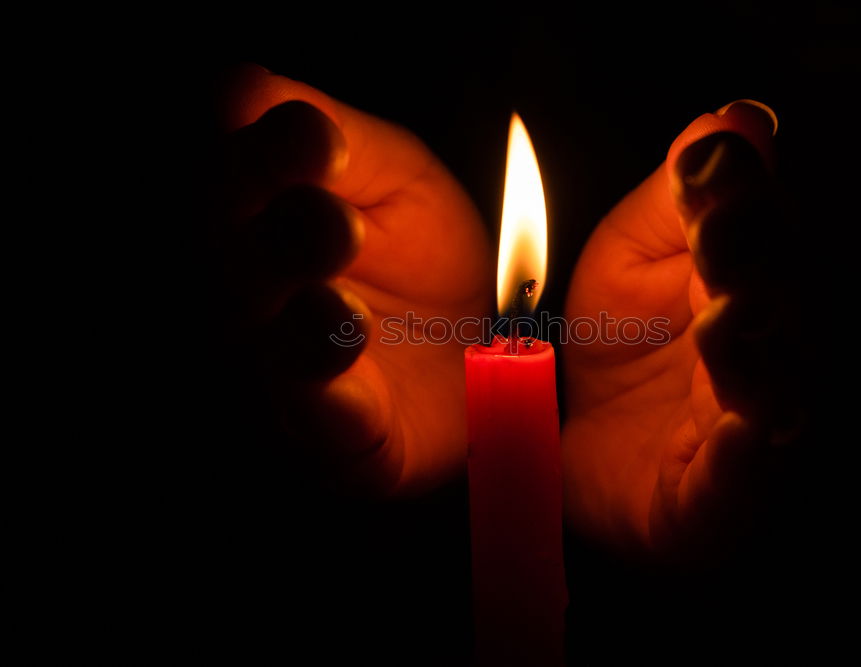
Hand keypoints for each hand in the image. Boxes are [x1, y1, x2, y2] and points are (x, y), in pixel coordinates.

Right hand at [213, 65, 490, 494]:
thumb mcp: (392, 177)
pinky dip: (335, 408)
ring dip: (304, 331)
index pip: (238, 179)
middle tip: (336, 225)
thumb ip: (334, 139)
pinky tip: (353, 387)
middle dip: (283, 243)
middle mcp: (260, 298)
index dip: (269, 157)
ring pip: (269, 355)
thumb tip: (244, 89)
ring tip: (343, 312)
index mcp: (266, 219)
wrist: (486, 337)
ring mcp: (291, 375)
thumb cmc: (422, 250)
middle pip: (236, 270)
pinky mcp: (342, 441)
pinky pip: (325, 429)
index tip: (319, 141)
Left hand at [562, 101, 804, 559]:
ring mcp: (749, 431)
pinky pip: (738, 483)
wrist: (579, 448)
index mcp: (745, 282)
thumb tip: (734, 114)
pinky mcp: (718, 502)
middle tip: (714, 229)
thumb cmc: (620, 343)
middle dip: (750, 264)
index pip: (760, 229)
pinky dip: (741, 460)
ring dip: (750, 355)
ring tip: (724, 316)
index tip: (706, 158)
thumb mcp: (631, 256)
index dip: (737, 195)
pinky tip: (736, 430)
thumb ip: (677, 195)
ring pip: (774, 391)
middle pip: (781, 305)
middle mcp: (765, 352)